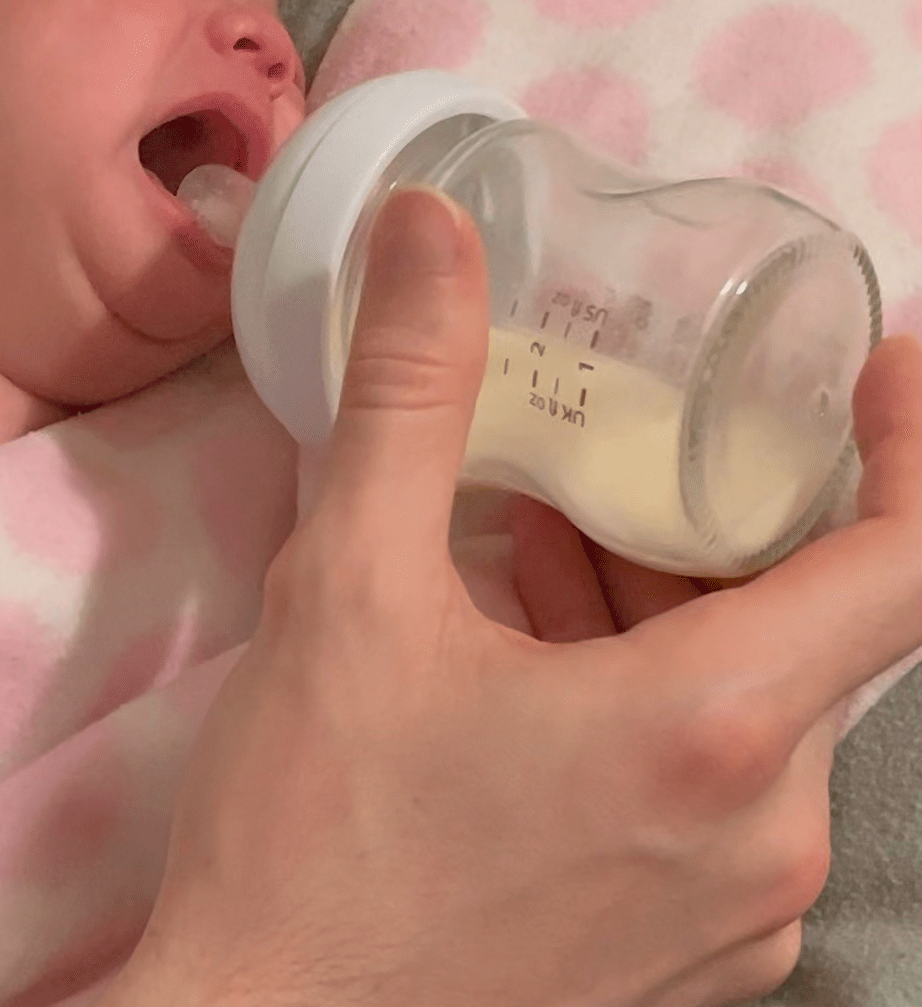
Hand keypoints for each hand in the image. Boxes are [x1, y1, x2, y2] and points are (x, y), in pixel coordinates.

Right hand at [112, 188, 921, 1006]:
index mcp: (708, 734)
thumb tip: (430, 233)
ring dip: (682, 613)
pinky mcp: (685, 963)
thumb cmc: (307, 831)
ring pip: (762, 718)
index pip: (909, 567)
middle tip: (647, 446)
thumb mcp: (347, 590)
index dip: (917, 445)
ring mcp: (733, 918)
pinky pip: (719, 799)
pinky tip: (536, 663)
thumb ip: (409, 394)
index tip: (883, 365)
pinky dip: (659, 706)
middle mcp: (759, 840)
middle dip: (739, 522)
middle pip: (821, 635)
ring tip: (553, 541)